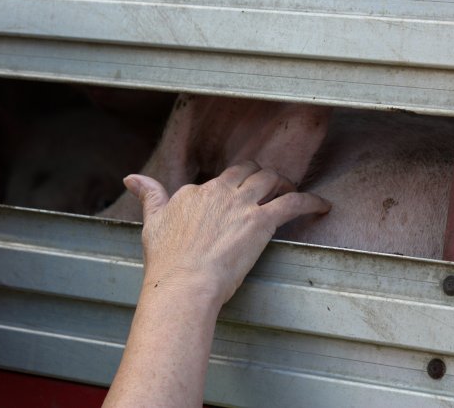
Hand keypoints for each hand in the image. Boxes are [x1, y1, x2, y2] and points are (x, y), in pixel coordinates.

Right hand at [123, 161, 330, 304]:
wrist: (184, 284)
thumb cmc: (167, 261)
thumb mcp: (152, 223)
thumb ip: (149, 196)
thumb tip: (131, 178)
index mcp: (196, 191)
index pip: (218, 181)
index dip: (229, 189)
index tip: (235, 200)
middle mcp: (220, 191)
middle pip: (247, 170)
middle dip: (260, 174)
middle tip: (270, 184)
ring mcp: (242, 205)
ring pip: (270, 179)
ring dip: (283, 182)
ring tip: (291, 189)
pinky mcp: (261, 221)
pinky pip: (292, 202)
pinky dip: (311, 201)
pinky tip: (323, 205)